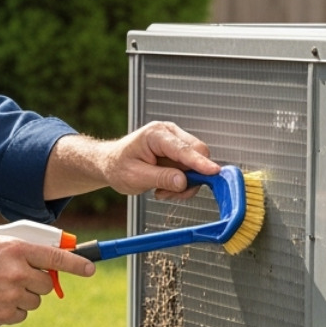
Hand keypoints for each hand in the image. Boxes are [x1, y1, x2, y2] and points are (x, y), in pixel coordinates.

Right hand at [0, 234, 94, 325]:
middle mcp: (17, 273)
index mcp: (17, 250)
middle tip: (19, 279)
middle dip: (38, 283)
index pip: (57, 258)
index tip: (90, 269)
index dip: (78, 264)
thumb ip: (21, 250)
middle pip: (47, 285)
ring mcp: (10, 296)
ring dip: (23, 298)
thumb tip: (47, 261)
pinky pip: (20, 316)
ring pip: (34, 302)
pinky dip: (11, 311)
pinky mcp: (2, 315)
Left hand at [99, 121, 219, 199]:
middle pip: (197, 153)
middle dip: (190, 177)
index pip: (184, 149)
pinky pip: (191, 168)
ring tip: (161, 190)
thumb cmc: (118, 167)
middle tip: (170, 193)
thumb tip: (183, 182)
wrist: (110, 163)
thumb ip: (161, 178)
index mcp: (155, 135)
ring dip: (184, 182)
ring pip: (196, 163)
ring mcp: (175, 140)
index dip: (200, 163)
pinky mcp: (179, 151)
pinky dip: (182, 181)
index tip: (214, 172)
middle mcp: (169, 133)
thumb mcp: (135, 177)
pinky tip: (164, 186)